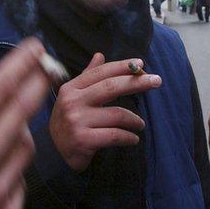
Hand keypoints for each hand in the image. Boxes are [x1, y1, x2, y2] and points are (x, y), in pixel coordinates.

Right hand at [0, 39, 49, 208]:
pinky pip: (21, 177)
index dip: (21, 62)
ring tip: (15, 118)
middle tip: (48, 66)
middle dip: (39, 82)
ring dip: (23, 126)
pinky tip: (2, 160)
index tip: (35, 46)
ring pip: (26, 143)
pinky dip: (15, 165)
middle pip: (24, 109)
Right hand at [49, 54, 162, 170]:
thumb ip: (87, 76)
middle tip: (156, 81)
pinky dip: (129, 137)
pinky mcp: (83, 140)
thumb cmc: (67, 121)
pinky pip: (114, 135)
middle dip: (136, 82)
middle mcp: (73, 102)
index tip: (140, 63)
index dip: (122, 66)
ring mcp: (77, 121)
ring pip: (117, 114)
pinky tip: (134, 139)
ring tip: (140, 124)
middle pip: (111, 87)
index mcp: (71, 88)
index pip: (101, 73)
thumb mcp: (72, 97)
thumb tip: (100, 55)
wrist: (52, 153)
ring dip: (134, 120)